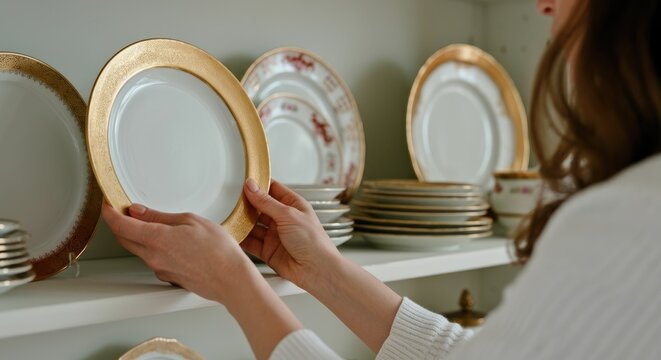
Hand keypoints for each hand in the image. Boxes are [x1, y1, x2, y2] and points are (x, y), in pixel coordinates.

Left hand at [102, 202, 256, 303]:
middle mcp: (152, 257)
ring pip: (138, 249)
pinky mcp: (168, 277)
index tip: (108, 203)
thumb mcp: (190, 221)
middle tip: (124, 209)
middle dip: (119, 223)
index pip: (119, 225)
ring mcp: (159, 269)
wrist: (231, 279)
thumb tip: (138, 211)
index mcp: (156, 239)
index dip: (109, 212)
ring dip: (136, 235)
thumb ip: (160, 217)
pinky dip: (152, 247)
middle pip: (124, 238)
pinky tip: (169, 241)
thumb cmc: (218, 251)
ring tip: (150, 222)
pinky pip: (153, 259)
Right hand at [241, 179, 341, 288]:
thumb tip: (252, 186)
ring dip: (242, 222)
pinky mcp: (268, 250)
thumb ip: (267, 202)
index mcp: (293, 205)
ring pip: (253, 225)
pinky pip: (251, 242)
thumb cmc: (313, 241)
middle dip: (246, 204)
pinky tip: (233, 233)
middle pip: (260, 207)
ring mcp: (275, 235)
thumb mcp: (288, 215)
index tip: (242, 180)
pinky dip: (242, 238)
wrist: (316, 269)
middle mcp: (283, 219)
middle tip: (230, 199)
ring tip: (228, 215)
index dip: (258, 185)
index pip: (272, 189)